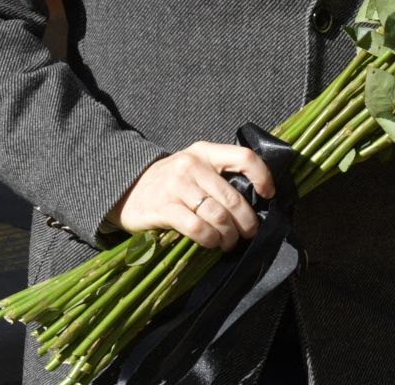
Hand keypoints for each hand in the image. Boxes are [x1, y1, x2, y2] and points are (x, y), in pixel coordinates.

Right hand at [109, 141, 275, 251]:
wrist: (126, 189)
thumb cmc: (169, 182)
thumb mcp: (193, 167)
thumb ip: (217, 176)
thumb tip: (253, 199)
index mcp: (205, 151)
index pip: (243, 157)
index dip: (262, 176)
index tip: (268, 195)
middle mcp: (192, 164)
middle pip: (232, 197)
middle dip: (246, 221)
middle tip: (249, 233)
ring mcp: (176, 185)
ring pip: (217, 215)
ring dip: (229, 235)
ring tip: (229, 242)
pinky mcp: (164, 207)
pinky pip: (197, 227)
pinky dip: (210, 239)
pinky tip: (212, 243)